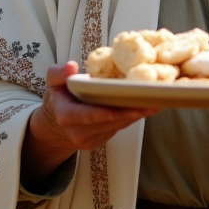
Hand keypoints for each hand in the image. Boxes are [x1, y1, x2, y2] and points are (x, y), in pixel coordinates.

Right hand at [21, 62, 158, 184]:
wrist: (54, 126)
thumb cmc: (57, 99)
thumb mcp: (52, 83)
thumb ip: (58, 74)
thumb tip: (71, 66)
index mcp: (65, 115)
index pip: (86, 115)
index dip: (105, 113)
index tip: (124, 107)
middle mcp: (77, 131)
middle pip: (108, 122)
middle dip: (130, 112)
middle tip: (151, 101)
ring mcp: (89, 139)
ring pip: (117, 126)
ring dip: (136, 115)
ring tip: (155, 102)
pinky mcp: (100, 142)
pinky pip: (118, 129)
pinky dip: (131, 117)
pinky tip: (146, 107)